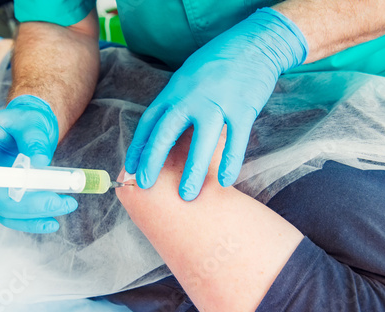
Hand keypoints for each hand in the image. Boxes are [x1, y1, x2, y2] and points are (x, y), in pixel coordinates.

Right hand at [0, 95, 77, 232]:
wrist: (31, 131)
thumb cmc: (25, 121)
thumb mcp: (31, 119)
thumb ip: (34, 136)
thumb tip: (38, 161)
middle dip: (21, 202)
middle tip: (55, 200)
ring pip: (3, 209)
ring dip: (34, 213)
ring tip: (66, 205)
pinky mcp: (3, 200)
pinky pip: (14, 216)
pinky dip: (33, 222)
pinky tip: (52, 223)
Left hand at [125, 8, 307, 200]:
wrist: (254, 44)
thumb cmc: (217, 62)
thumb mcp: (187, 77)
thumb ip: (175, 101)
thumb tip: (162, 127)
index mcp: (174, 90)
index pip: (149, 122)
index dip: (138, 147)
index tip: (130, 169)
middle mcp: (191, 97)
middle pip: (166, 132)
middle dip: (153, 160)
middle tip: (145, 185)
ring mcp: (218, 103)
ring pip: (202, 141)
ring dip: (193, 171)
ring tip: (187, 195)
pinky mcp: (243, 108)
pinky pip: (236, 140)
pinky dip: (231, 162)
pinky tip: (226, 181)